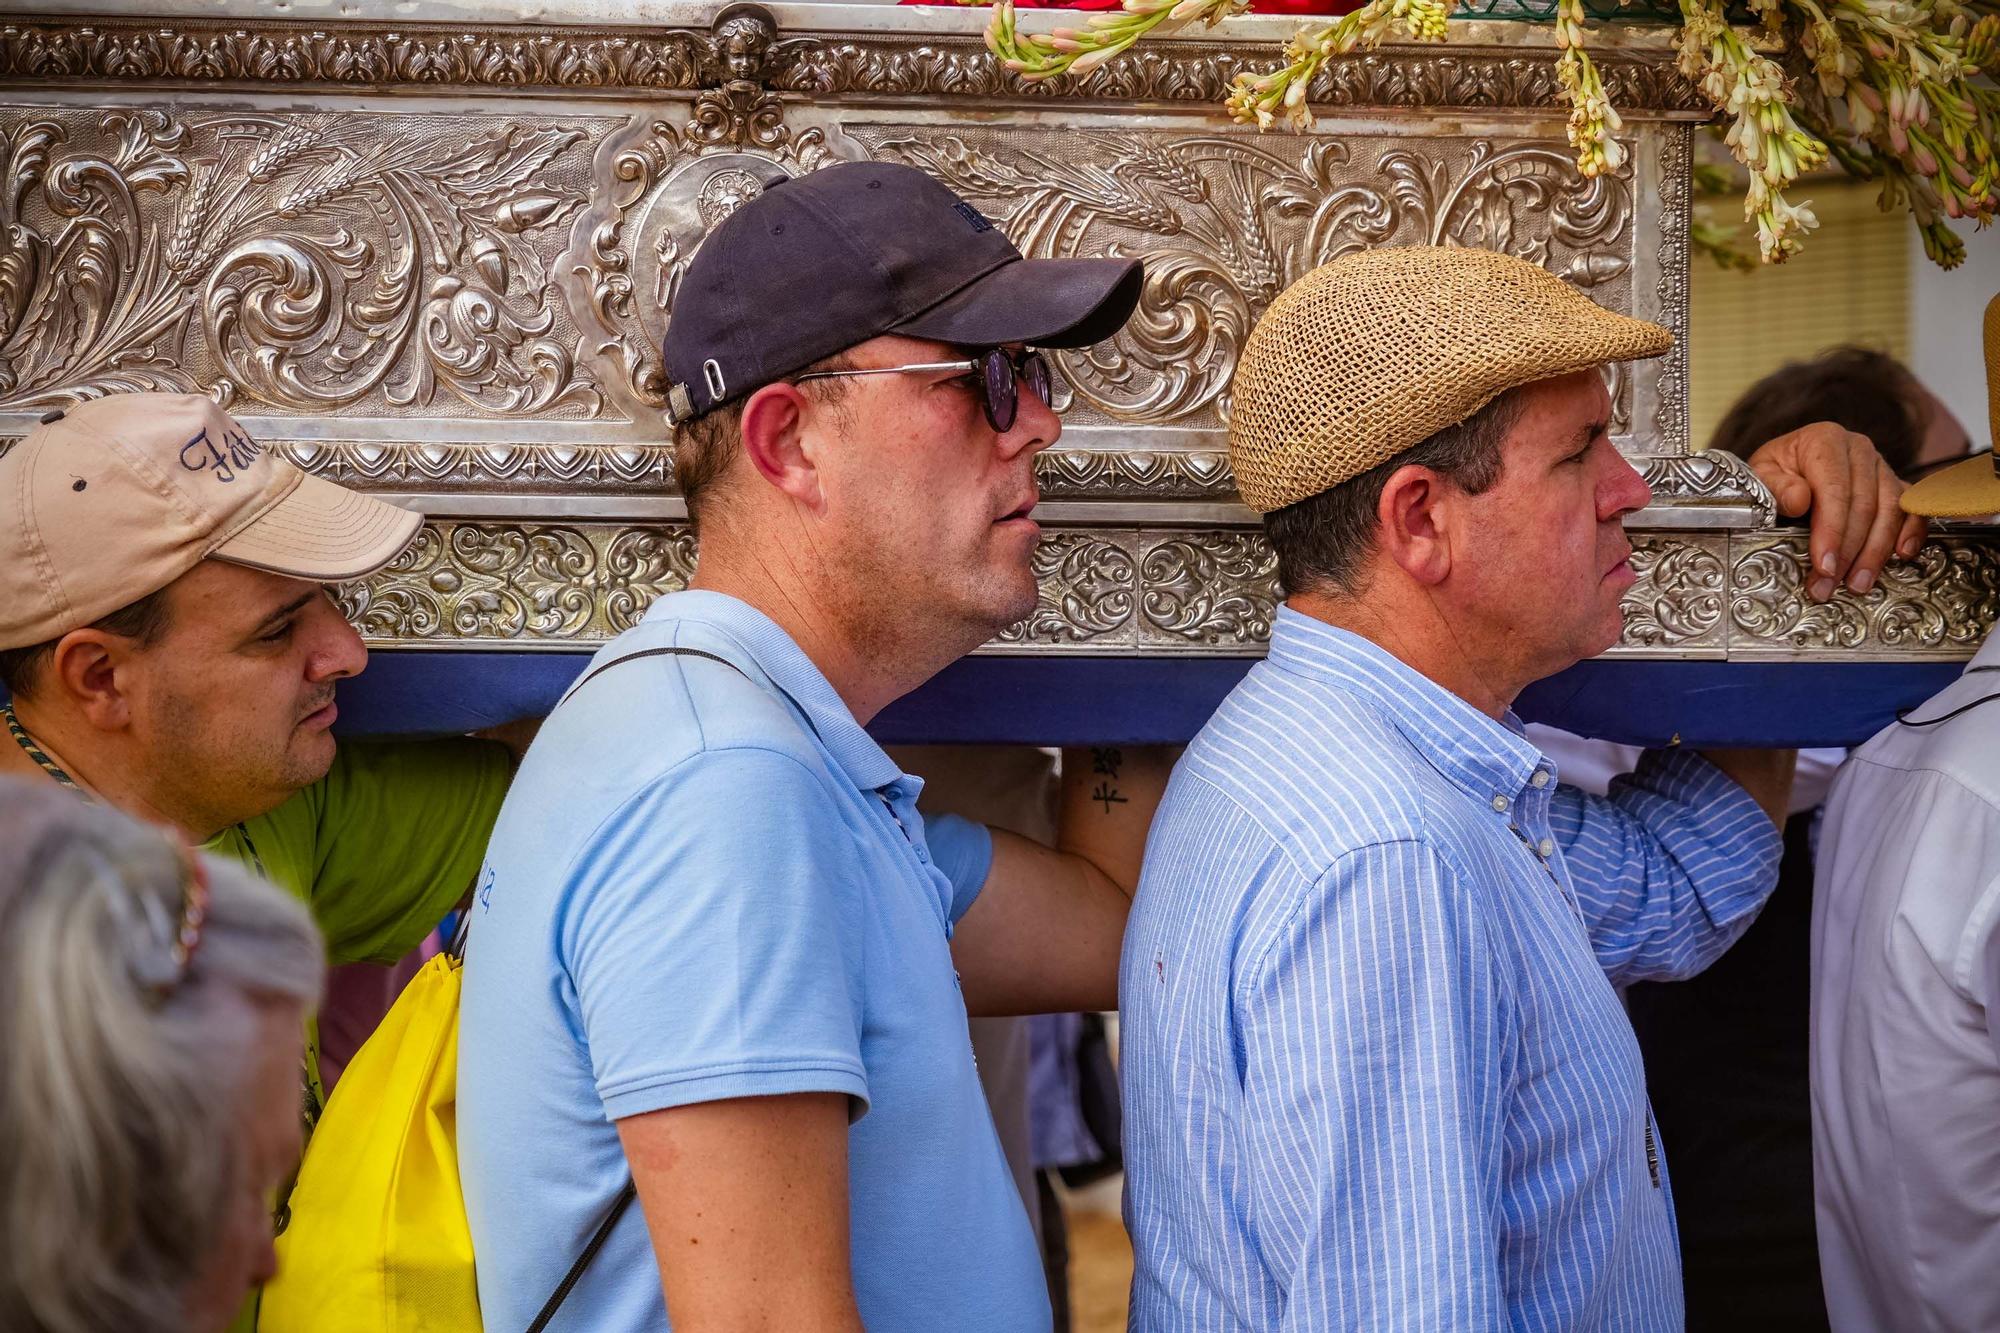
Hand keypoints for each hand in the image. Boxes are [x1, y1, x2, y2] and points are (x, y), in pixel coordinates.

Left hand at [1744, 422, 1928, 601]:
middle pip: (1864, 504)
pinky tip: (1902, 555)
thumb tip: (1800, 501)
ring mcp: (1881, 466)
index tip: (1824, 564)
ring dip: (1875, 552)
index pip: (1834, 489)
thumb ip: (1776, 487)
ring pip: (1890, 510)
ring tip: (1857, 584)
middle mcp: (1859, 450)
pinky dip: (1911, 532)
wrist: (1789, 465)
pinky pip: (1910, 508)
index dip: (1831, 531)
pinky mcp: (1895, 484)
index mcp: (1825, 441)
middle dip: (1849, 552)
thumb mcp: (1762, 475)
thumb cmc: (1776, 472)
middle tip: (1832, 585)